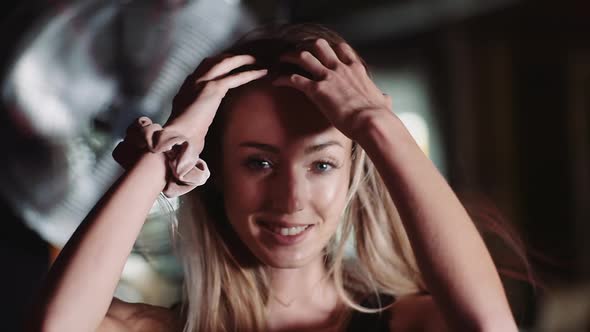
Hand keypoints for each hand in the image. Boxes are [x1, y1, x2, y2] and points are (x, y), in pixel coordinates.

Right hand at [113, 54, 266, 195]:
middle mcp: (192, 81)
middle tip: (245, 58)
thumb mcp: (188, 125)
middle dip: (230, 57)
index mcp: (186, 89)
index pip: (202, 70)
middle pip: (213, 61)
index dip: (216, 65)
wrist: (176, 140)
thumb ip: (196, 121)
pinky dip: (249, 73)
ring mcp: (201, 83)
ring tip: (255, 60)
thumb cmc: (181, 139)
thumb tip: (199, 134)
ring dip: (241, 60)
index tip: (229, 64)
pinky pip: (234, 77)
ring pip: (224, 63)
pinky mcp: (211, 89)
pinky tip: (261, 72)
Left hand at [272, 39, 390, 138]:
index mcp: (356, 69)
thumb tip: (386, 100)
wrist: (371, 122)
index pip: (341, 49)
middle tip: (297, 54)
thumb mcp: (382, 101)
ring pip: (303, 56)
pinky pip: (294, 78)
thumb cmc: (377, 115)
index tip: (321, 53)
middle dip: (306, 47)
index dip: (329, 49)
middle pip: (319, 46)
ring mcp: (328, 77)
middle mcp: (340, 68)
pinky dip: (282, 79)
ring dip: (290, 57)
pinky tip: (276, 82)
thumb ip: (382, 98)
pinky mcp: (317, 90)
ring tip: (280, 61)